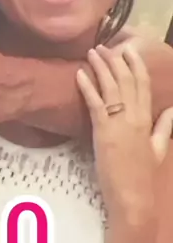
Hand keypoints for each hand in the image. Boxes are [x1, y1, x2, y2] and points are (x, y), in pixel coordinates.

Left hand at [77, 44, 172, 220]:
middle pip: (125, 80)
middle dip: (115, 60)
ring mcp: (118, 122)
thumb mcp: (159, 148)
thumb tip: (172, 110)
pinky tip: (79, 73)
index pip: (143, 84)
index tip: (128, 49)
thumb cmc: (142, 175)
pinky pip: (94, 102)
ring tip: (92, 53)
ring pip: (110, 86)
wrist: (132, 196)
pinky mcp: (102, 131)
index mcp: (148, 118)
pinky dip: (86, 86)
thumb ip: (165, 127)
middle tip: (103, 46)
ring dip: (100, 67)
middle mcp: (134, 115)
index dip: (135, 64)